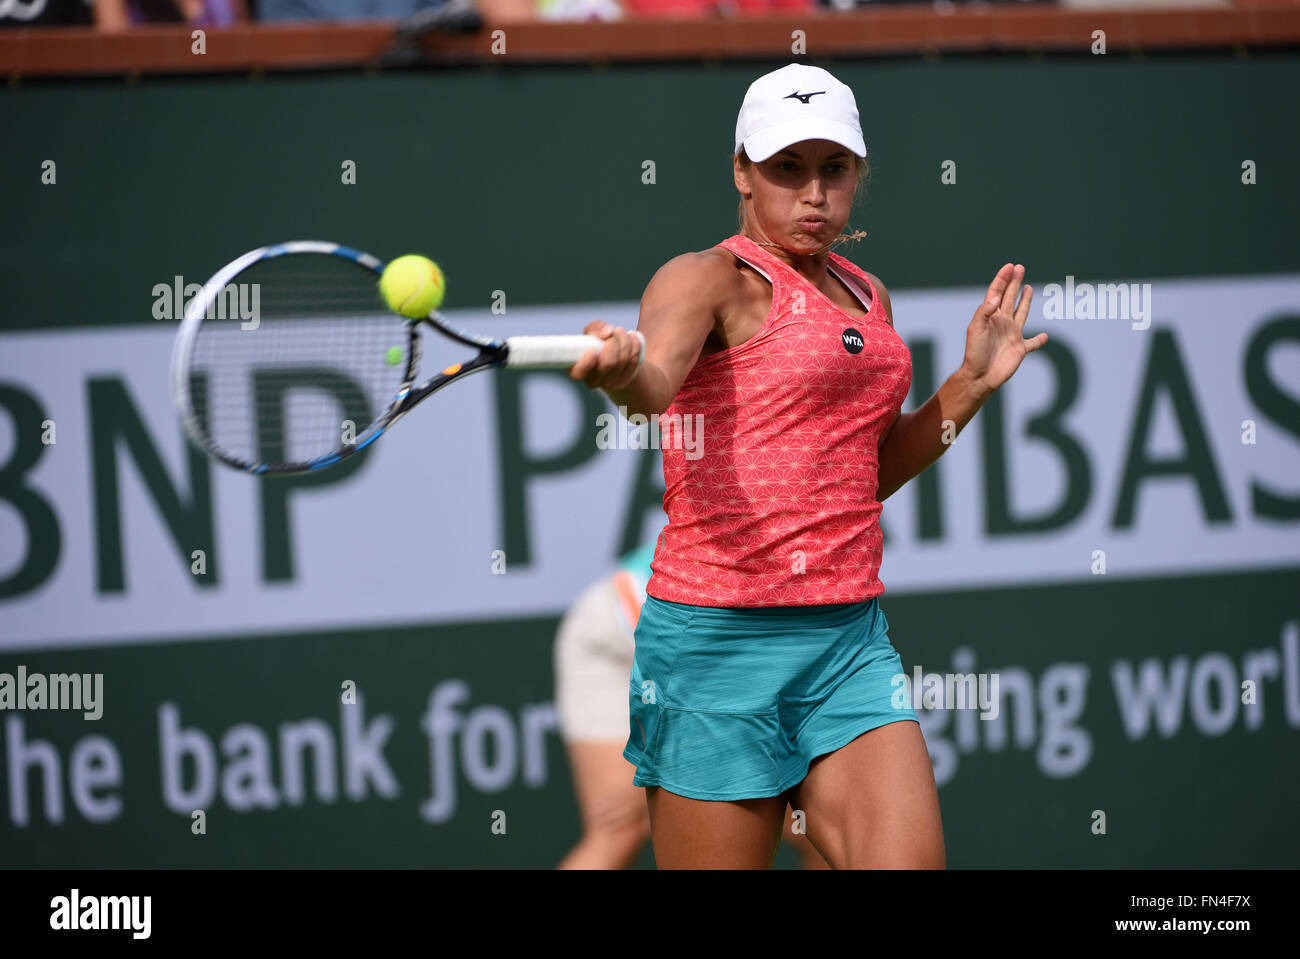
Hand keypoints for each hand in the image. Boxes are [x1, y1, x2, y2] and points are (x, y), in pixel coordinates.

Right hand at [568, 320, 642, 390]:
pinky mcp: (625, 381)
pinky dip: (636, 345)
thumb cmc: (597, 342)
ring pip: (623, 360)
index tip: (594, 349)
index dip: (587, 362)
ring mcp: (610, 383)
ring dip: (625, 340)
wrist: (614, 354)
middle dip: (613, 342)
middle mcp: (593, 380)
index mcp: (577, 369)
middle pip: (608, 363)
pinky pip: (635, 360)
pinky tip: (632, 337)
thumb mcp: (592, 332)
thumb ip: (595, 328)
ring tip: (621, 331)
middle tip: (614, 331)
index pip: (578, 373)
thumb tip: (607, 332)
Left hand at [961, 263, 1048, 393]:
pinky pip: (1032, 343)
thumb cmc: (975, 353)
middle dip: (1014, 282)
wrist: (980, 376)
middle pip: (1009, 297)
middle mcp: (1002, 322)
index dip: (1003, 279)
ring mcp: (1012, 334)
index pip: (997, 292)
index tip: (1010, 266)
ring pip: (1021, 313)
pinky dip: (1039, 340)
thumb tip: (995, 296)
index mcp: (991, 316)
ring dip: (1025, 301)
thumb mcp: (976, 329)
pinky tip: (1044, 336)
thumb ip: (984, 312)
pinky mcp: (1020, 349)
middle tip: (1020, 268)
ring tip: (1028, 288)